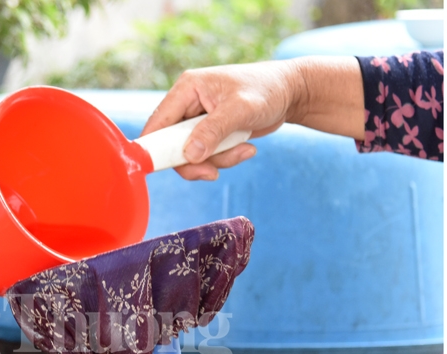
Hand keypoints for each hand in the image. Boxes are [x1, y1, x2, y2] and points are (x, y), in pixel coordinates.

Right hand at [142, 56, 364, 180]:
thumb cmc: (268, 90)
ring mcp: (197, 119)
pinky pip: (206, 156)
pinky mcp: (209, 132)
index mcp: (187, 89)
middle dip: (194, 161)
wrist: (292, 93)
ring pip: (190, 154)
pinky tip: (246, 147)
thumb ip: (213, 131)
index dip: (155, 148)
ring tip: (244, 150)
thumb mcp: (241, 109)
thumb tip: (189, 155)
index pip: (158, 123)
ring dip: (216, 160)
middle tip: (212, 172)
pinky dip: (225, 158)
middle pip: (171, 145)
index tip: (164, 167)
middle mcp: (187, 103)